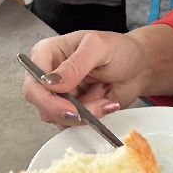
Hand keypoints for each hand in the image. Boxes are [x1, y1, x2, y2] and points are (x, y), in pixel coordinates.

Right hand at [22, 31, 149, 125]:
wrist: (138, 68)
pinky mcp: (70, 110)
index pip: (34, 80)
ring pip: (56, 117)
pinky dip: (92, 118)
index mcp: (47, 53)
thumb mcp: (99, 48)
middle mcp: (47, 75)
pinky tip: (105, 102)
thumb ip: (75, 64)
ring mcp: (58, 95)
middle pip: (40, 103)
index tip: (71, 106)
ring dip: (85, 113)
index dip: (47, 98)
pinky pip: (72, 124)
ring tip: (104, 95)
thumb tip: (51, 82)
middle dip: (68, 110)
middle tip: (92, 109)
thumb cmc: (119, 50)